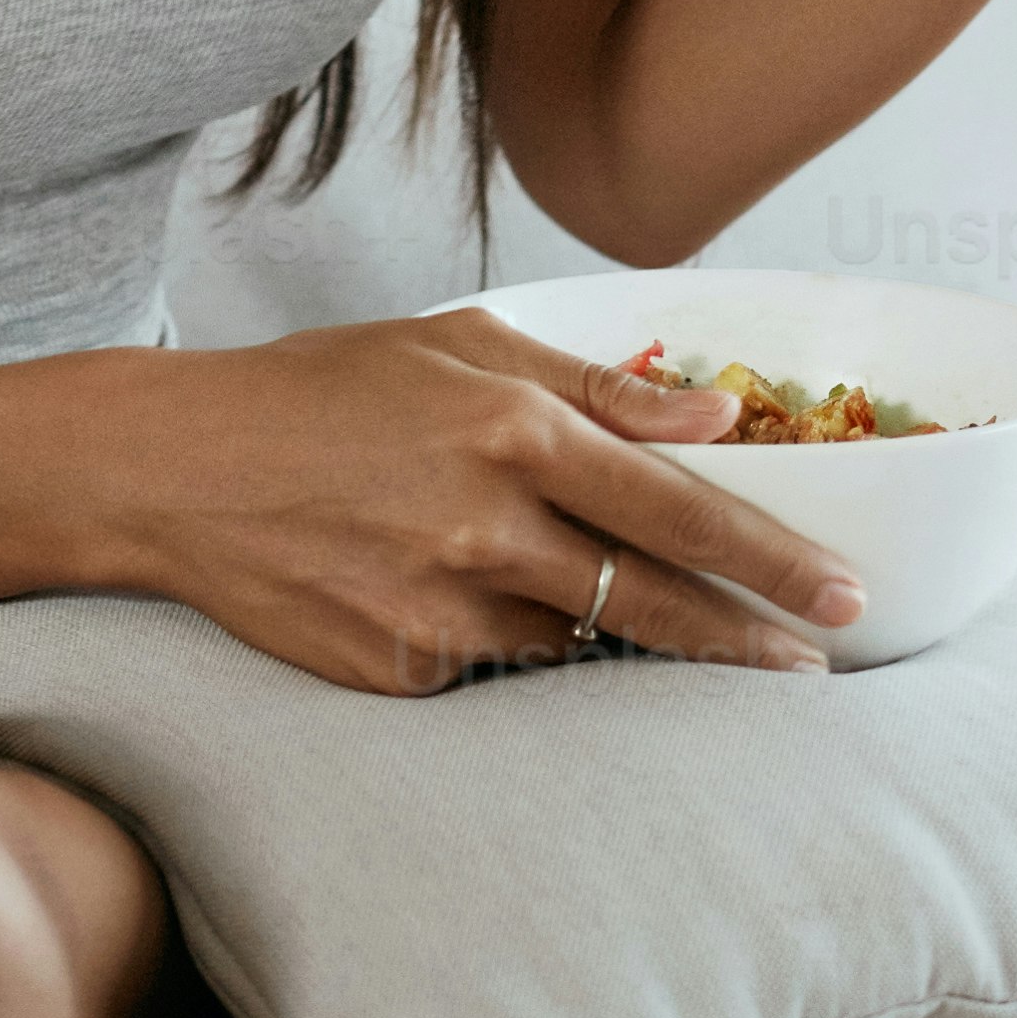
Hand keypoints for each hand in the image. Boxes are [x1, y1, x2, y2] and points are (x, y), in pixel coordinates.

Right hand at [91, 314, 869, 696]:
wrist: (173, 471)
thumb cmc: (323, 392)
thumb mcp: (460, 348)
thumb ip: (599, 387)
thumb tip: (718, 420)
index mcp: (510, 430)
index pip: (677, 508)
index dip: (772, 559)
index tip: (843, 597)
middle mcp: (482, 526)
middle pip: (653, 601)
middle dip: (747, 639)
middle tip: (815, 666)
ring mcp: (437, 608)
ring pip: (577, 640)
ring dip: (624, 639)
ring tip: (651, 627)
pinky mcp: (397, 669)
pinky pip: (492, 668)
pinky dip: (510, 642)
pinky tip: (470, 602)